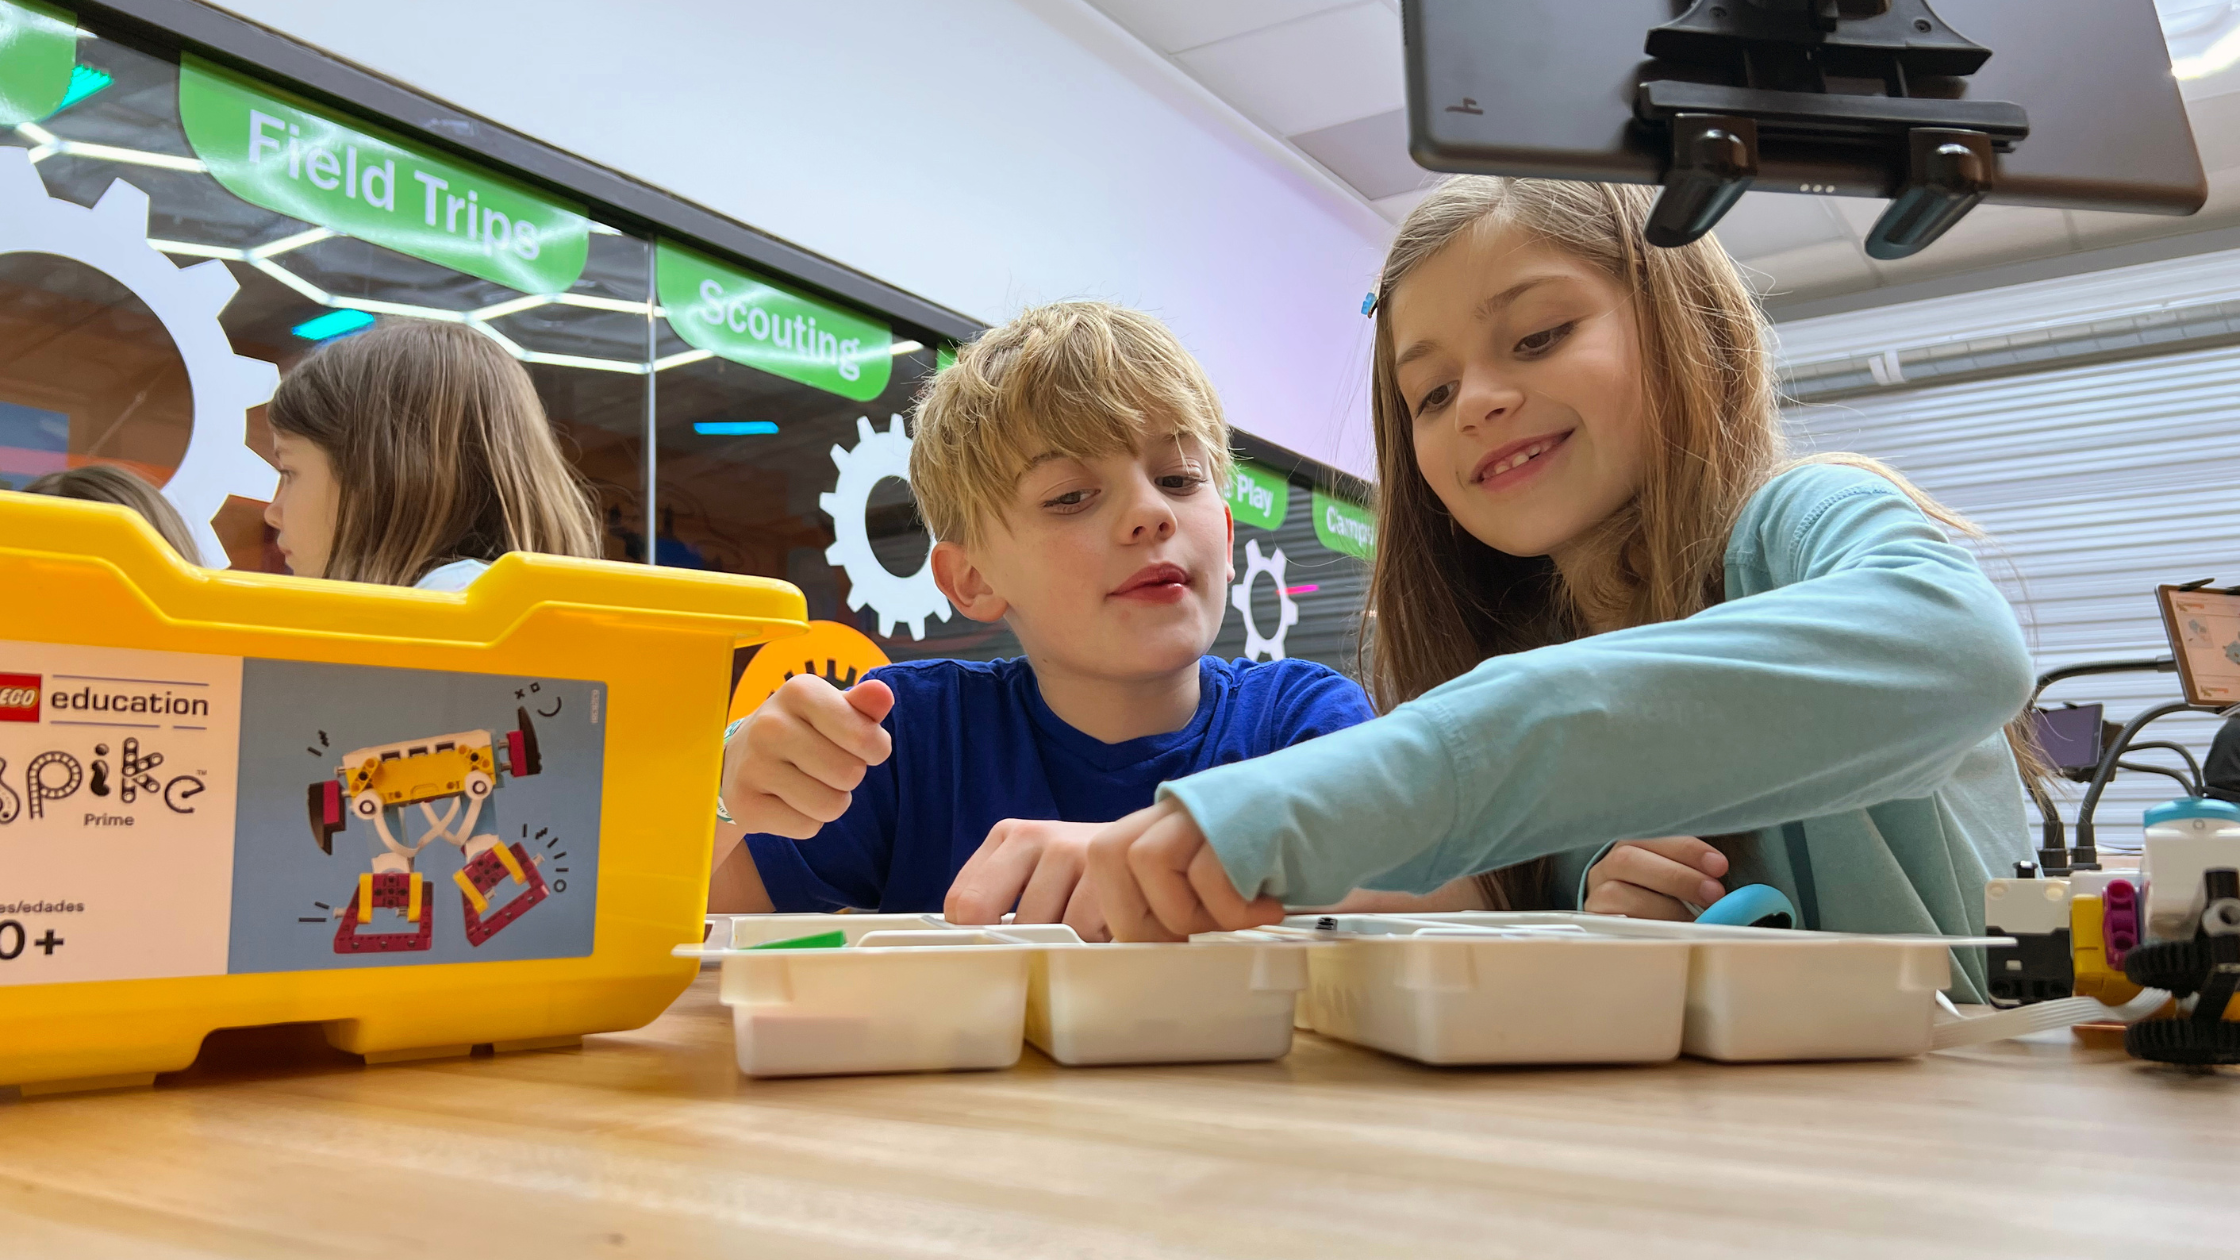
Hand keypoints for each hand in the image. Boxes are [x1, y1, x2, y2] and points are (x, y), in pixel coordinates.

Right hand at [718, 675, 894, 838]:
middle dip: (849, 776)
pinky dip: (807, 821)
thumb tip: (882, 693)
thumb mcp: (834, 710)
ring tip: (808, 783)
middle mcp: (770, 725)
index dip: (875, 749)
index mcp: (800, 691)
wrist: (740, 758)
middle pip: (850, 774)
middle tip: (824, 765)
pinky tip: (787, 801)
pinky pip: (806, 827)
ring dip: (831, 801)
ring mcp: (752, 765)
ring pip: (830, 805)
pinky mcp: (744, 805)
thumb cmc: (804, 731)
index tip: (855, 744)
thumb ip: (864, 706)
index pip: (866, 738)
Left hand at [945, 819, 1109, 940]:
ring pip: (1041, 932)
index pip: (962, 903)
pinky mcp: (1107, 870)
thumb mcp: (1035, 873)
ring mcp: (1072, 849)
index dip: (976, 937)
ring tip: (1080, 934)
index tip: (996, 950)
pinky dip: (1092, 944)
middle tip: (1040, 950)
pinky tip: (1104, 929)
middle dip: (1017, 945)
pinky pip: (1082, 933)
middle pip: (994, 921)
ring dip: (1060, 947)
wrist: (1150, 845)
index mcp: (1008, 835)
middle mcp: (1034, 836)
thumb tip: (972, 954)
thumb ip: (999, 900)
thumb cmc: (1083, 874)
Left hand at [1085, 798, 1285, 940]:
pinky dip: (1235, 910)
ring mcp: (1208, 806)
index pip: (1103, 860)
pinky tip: (1270, 905)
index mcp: (1166, 820)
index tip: (1166, 945)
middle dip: (1141, 916)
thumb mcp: (1222, 872)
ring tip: (1241, 915)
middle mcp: (1177, 806)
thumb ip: (1182, 894)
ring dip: (1190, 911)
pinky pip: (1209, 875)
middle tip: (1192, 939)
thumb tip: (1150, 955)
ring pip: (1148, 862)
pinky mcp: (1241, 816)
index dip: (1123, 912)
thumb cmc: (1289, 854)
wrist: (1356, 804)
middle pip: (1108, 855)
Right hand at [1582, 837, 1728, 920]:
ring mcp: (1596, 895)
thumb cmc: (1663, 898)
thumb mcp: (1680, 877)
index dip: (1686, 849)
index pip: (1652, 835)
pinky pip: (1612, 925)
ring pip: (1616, 892)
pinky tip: (1670, 936)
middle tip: (1713, 894)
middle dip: (1676, 877)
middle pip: (1628, 860)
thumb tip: (1738, 890)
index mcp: (1631, 844)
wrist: (1625, 923)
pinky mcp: (1595, 924)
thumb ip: (1700, 874)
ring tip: (1695, 921)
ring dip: (1662, 907)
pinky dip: (1644, 929)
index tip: (1719, 865)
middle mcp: (1607, 866)